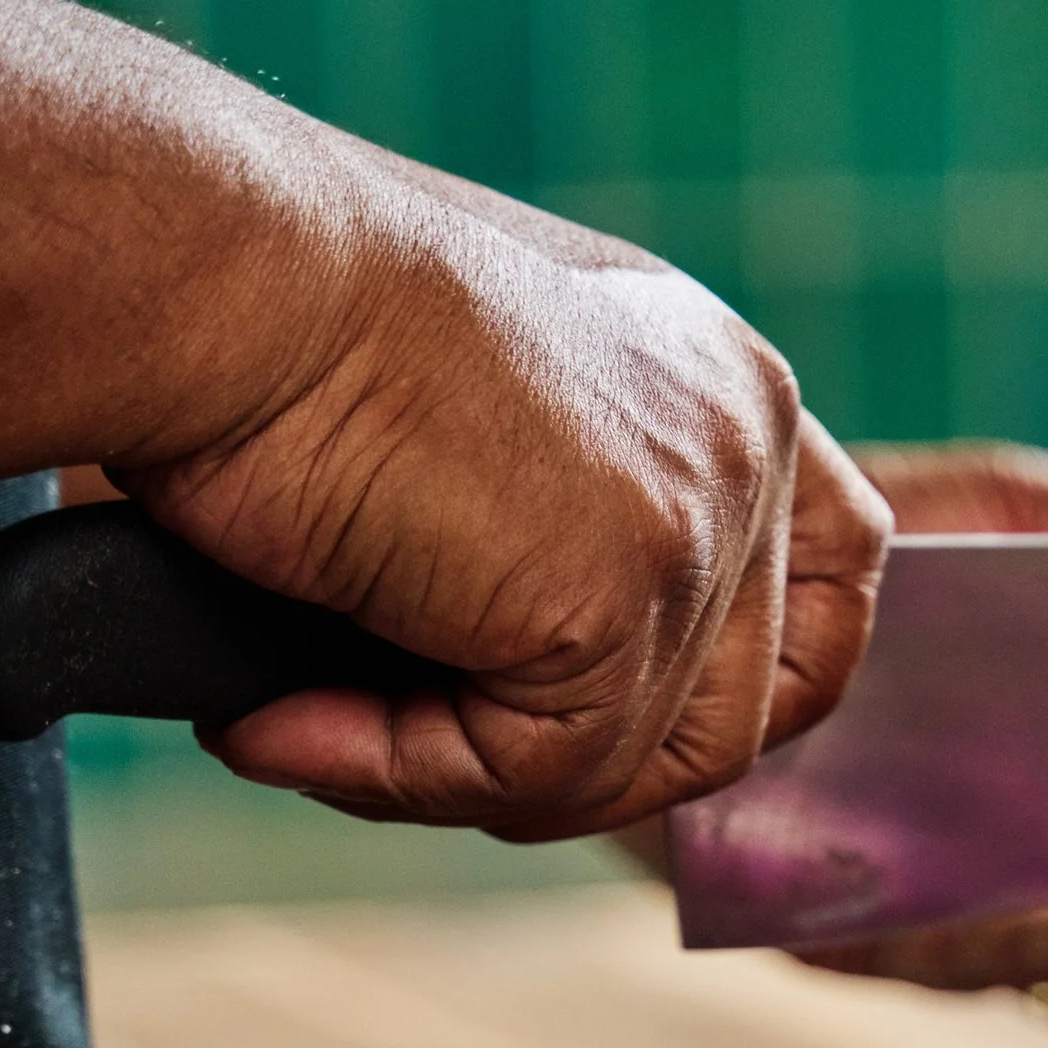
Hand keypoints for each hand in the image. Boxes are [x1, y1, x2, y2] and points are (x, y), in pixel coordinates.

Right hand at [0, 0, 891, 836]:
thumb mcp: (468, 408)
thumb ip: (552, 515)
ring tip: (312, 725)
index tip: (617, 736)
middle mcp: (740, 434)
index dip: (755, 685)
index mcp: (717, 379)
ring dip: (463, 779)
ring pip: (632, 765)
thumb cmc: (273, 320)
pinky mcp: (622, 592)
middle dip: (571, 765)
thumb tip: (530, 681)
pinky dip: (401, 776)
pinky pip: (539, 774)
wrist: (211, 268)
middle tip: (398, 740)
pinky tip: (284, 721)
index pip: (836, 574)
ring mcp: (699, 516)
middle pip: (741, 709)